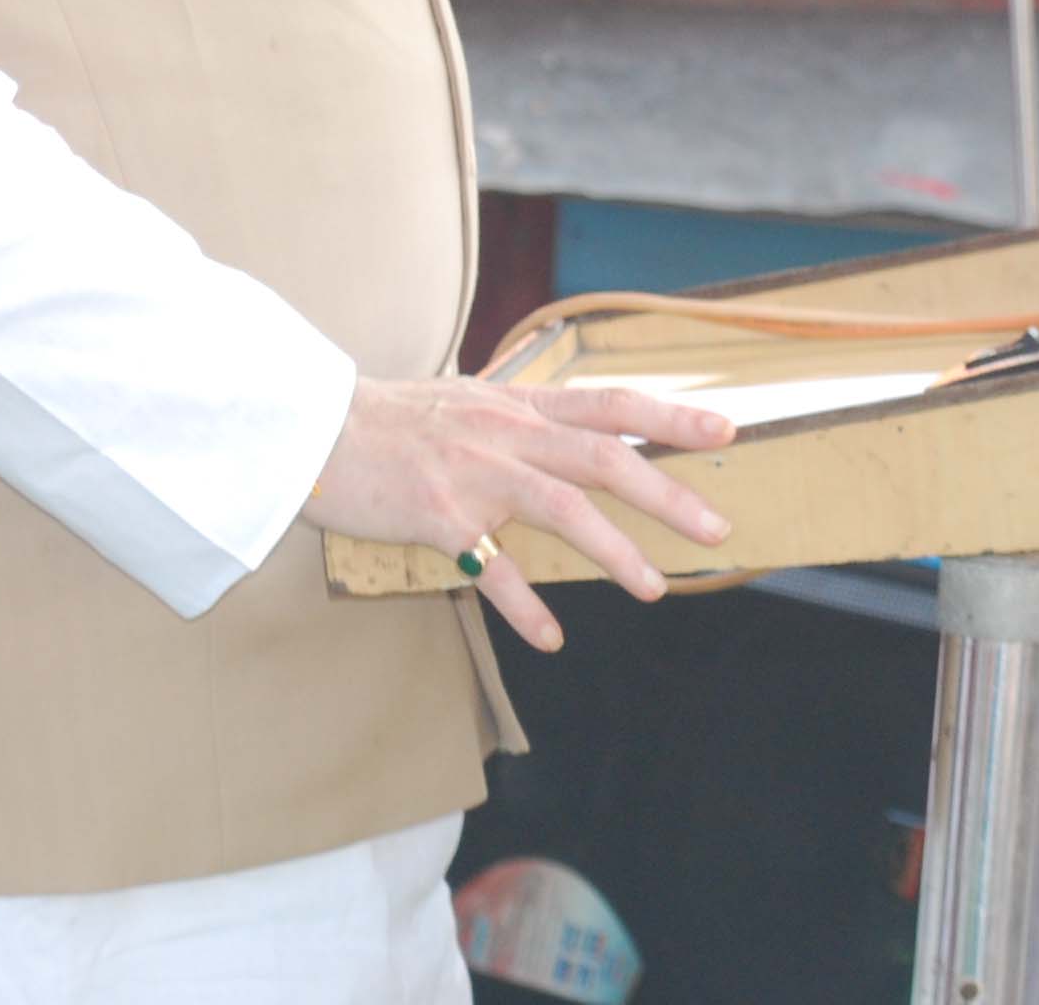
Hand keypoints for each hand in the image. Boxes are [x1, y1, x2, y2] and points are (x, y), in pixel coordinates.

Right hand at [304, 375, 736, 652]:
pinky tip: (551, 637)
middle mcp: (507, 434)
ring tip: (654, 588)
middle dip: (668, 494)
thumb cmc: (389, 419)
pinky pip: (492, 568)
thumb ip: (514, 414)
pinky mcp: (439, 516)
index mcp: (517, 406)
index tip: (724, 430)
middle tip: (717, 528)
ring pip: (565, 508)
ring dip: (615, 551)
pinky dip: (524, 605)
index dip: (669, 417)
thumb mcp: (465, 401)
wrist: (314, 427)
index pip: (608, 403)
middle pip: (605, 458)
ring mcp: (475, 474)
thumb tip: (556, 421)